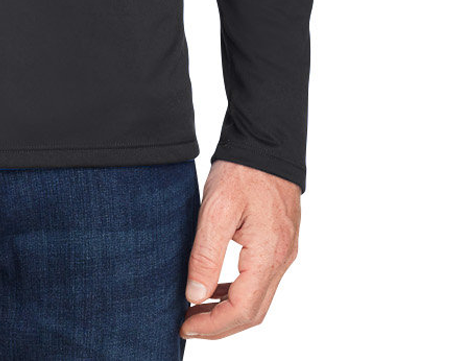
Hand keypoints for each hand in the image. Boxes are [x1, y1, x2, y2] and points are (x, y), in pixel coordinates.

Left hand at [180, 159, 300, 339]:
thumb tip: (194, 296)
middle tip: (187, 324)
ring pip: (258, 299)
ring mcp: (284, 252)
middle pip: (253, 312)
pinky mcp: (279, 243)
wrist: (267, 142)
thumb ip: (206, 254)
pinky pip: (260, 281)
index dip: (213, 325)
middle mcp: (282, 259)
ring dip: (228, 311)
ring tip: (196, 309)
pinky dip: (237, 292)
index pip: (243, 310)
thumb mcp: (217, 209)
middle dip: (219, 325)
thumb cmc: (242, 170)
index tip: (184, 325)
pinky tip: (216, 288)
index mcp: (269, 255)